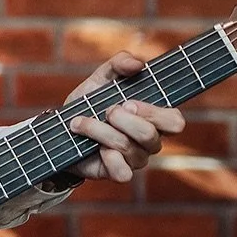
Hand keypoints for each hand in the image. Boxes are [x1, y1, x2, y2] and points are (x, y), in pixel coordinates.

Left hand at [64, 51, 185, 181]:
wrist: (61, 128)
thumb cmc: (89, 102)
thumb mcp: (102, 77)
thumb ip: (120, 63)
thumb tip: (137, 64)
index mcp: (153, 118)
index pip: (175, 122)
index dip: (154, 113)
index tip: (129, 102)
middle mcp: (150, 141)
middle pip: (150, 135)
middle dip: (123, 120)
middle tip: (107, 111)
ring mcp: (136, 159)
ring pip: (126, 147)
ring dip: (98, 130)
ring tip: (80, 122)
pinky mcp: (119, 173)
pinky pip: (122, 172)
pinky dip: (104, 157)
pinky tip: (92, 147)